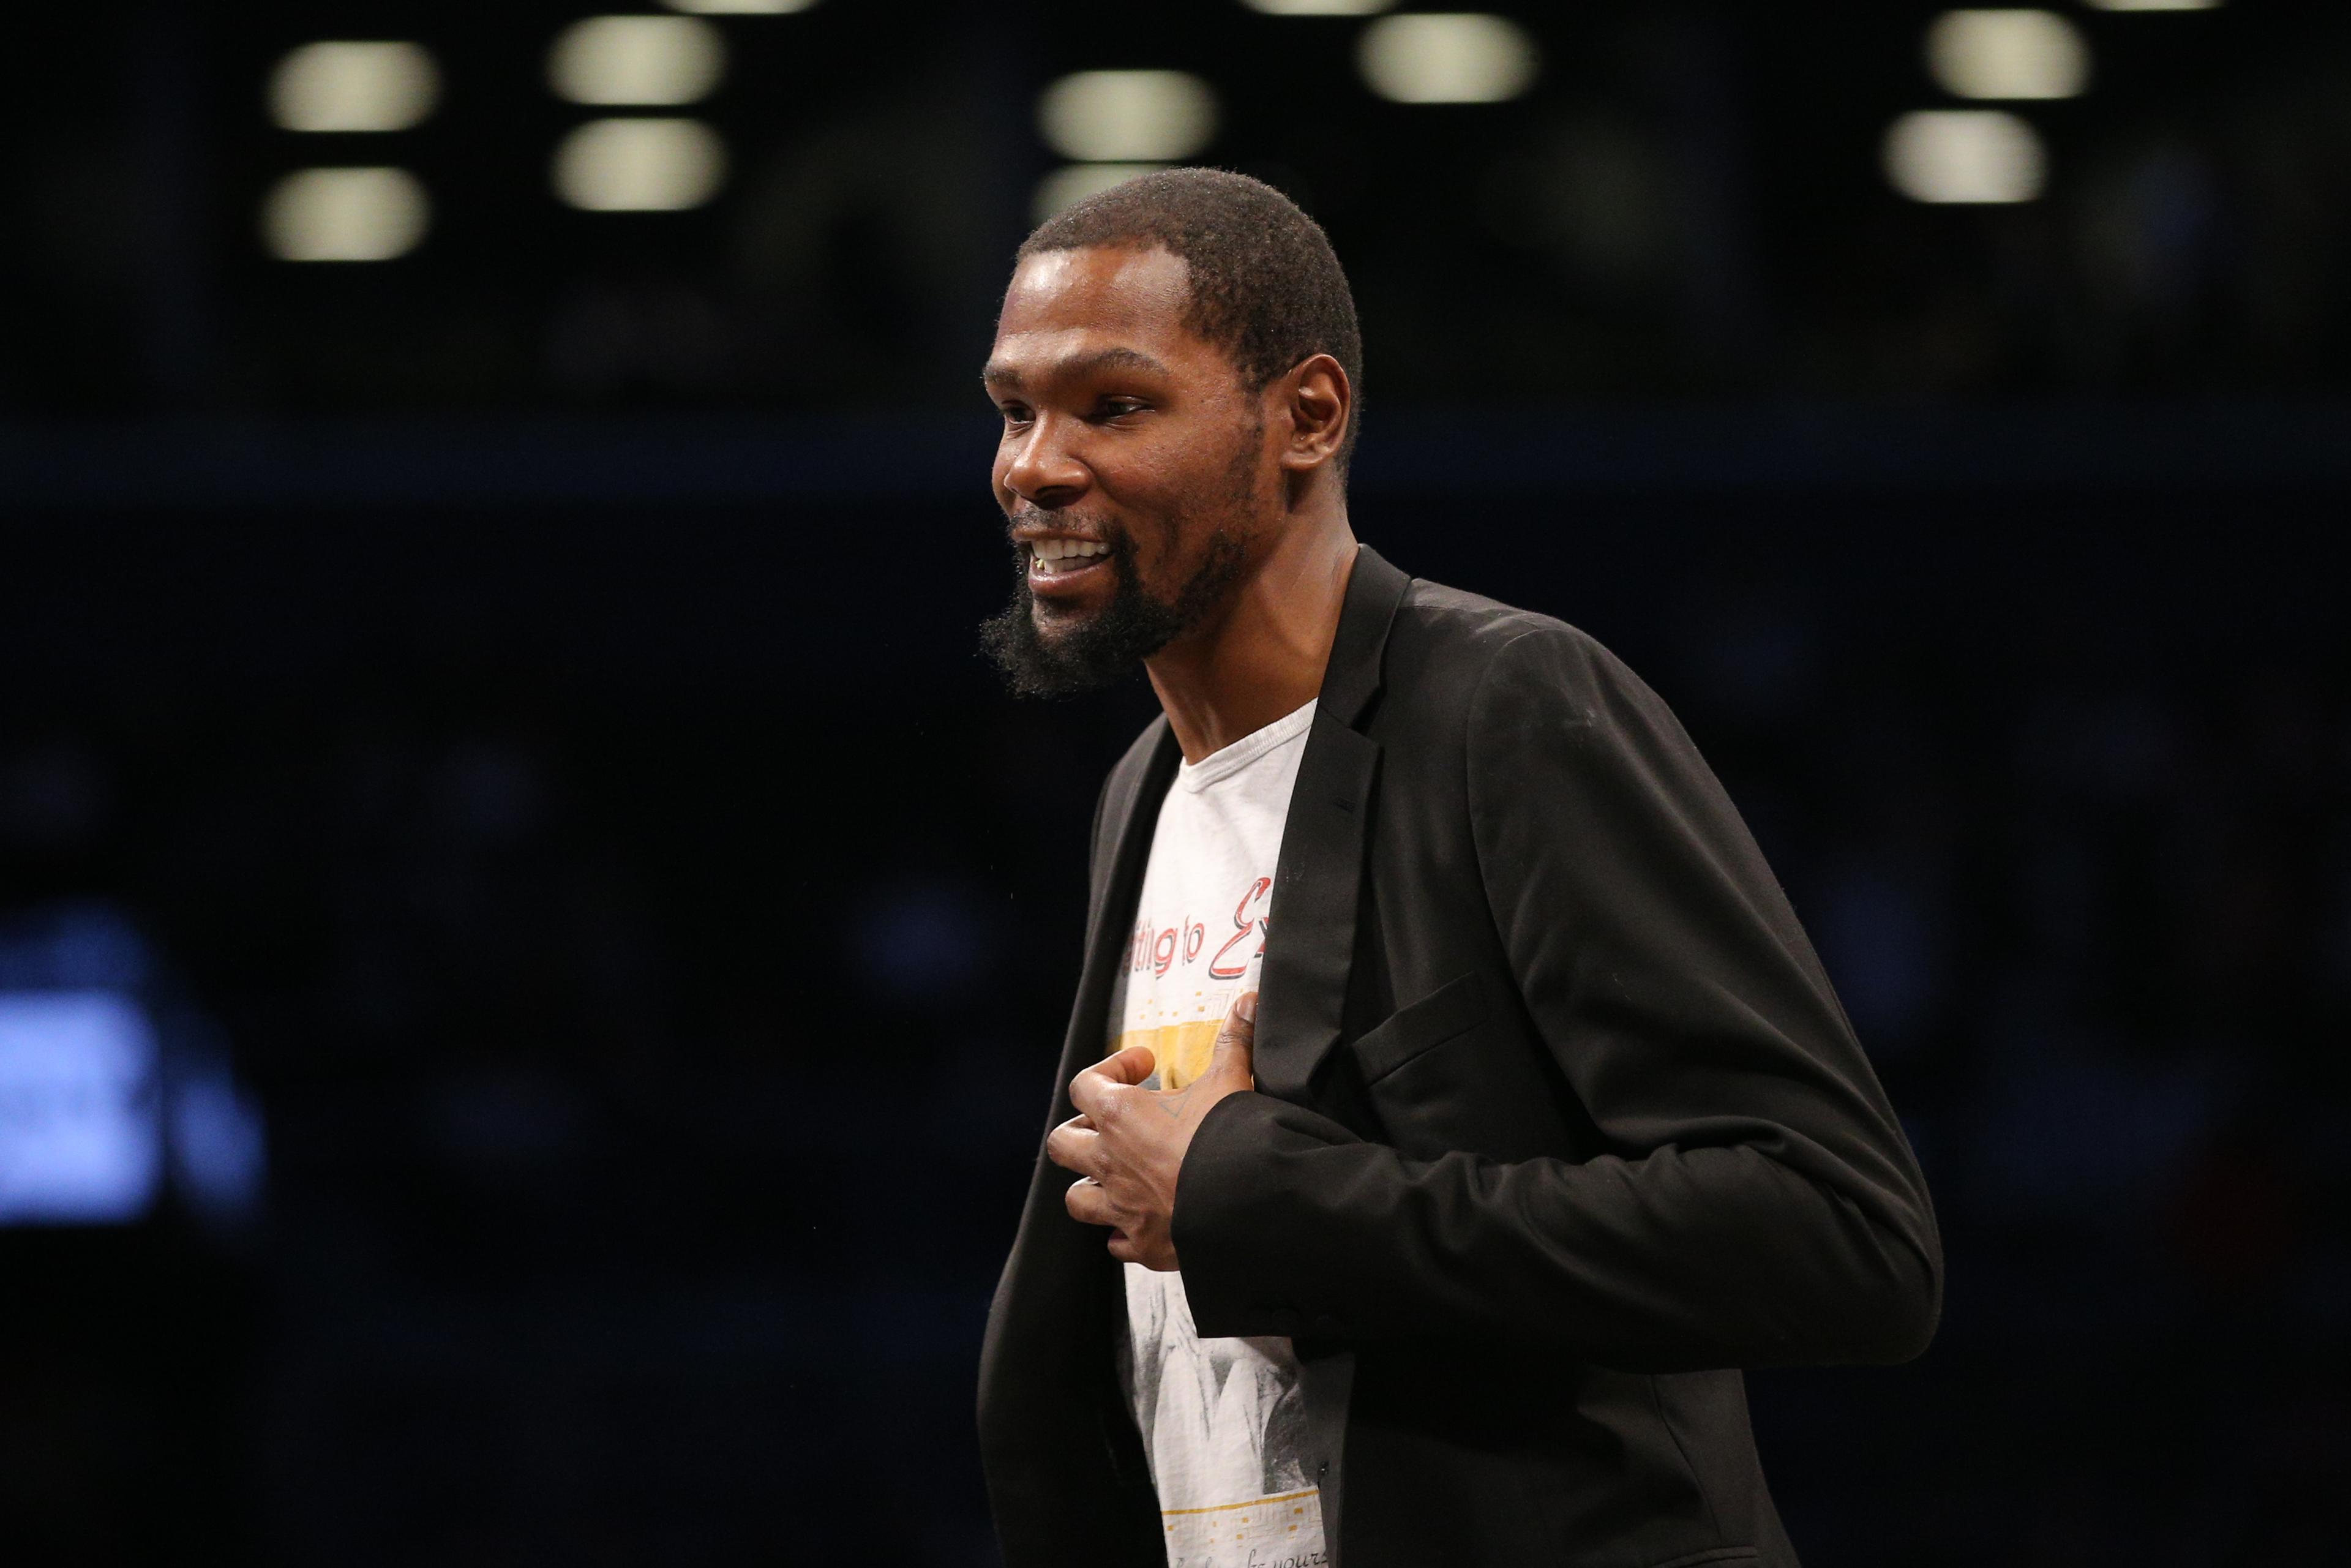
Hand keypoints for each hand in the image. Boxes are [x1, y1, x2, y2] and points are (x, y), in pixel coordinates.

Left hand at [1046, 992, 1257, 1269]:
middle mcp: (1108, 1162)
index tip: (1144, 1066)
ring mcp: (1121, 1207)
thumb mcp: (1232, 1080)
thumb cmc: (1228, 1139)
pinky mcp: (1143, 1244)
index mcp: (1119, 1116)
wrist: (1246, 1206)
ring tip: (1119, 1175)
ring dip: (1092, 1185)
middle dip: (1082, 1131)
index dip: (1110, 1069)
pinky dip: (1124, 1232)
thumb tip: (1249, 1001)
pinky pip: (1116, 1242)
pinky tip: (1144, 1220)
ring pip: (1077, 1198)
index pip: (1084, 1084)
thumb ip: (1235, 1040)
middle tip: (1115, 1125)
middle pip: (1064, 1142)